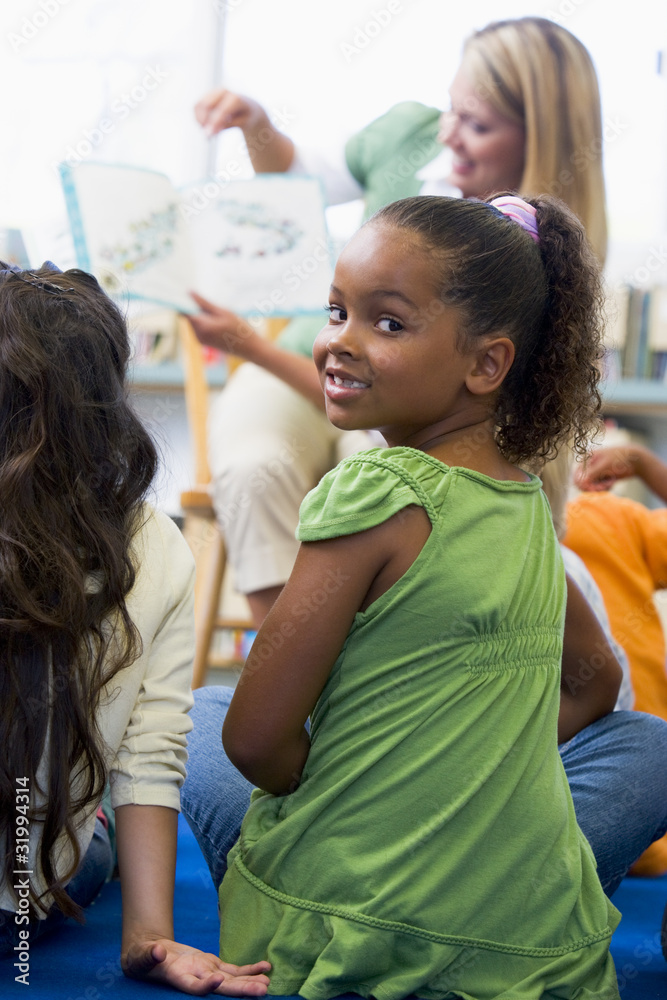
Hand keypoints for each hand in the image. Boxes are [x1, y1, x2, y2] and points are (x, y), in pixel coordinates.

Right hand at [123, 937, 270, 995]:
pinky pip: (233, 969)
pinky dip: (249, 969)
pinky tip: (265, 968)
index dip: (206, 986)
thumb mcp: (141, 955)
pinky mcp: (211, 965)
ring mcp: (206, 972)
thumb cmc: (142, 958)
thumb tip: (157, 952)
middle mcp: (196, 979)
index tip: (219, 979)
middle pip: (221, 987)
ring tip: (267, 984)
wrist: (151, 955)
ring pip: (231, 980)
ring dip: (250, 982)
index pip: (194, 987)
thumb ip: (148, 955)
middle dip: (241, 990)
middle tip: (262, 991)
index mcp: (178, 979)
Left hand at [187, 292, 258, 358]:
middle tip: (213, 305)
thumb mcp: (223, 312)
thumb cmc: (240, 329)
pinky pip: (200, 327)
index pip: (184, 311)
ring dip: (202, 315)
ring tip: (220, 316)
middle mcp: (198, 335)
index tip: (186, 292)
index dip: (183, 301)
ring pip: (195, 321)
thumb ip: (204, 303)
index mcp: (202, 327)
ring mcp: (200, 340)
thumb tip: (189, 292)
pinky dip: (206, 322)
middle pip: (189, 316)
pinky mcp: (204, 342)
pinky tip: (220, 323)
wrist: (250, 349)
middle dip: (197, 308)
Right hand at [195, 89, 267, 138]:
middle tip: (208, 136)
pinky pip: (197, 106)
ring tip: (208, 132)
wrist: (249, 107)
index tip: (209, 136)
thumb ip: (228, 125)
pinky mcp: (207, 95)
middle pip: (206, 104)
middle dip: (203, 121)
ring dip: (199, 121)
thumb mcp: (243, 123)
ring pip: (199, 105)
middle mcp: (223, 91)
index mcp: (236, 98)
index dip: (214, 123)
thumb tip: (210, 131)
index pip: (222, 110)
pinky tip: (206, 126)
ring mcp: (214, 91)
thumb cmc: (247, 116)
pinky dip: (198, 118)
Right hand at [574, 445, 638, 491]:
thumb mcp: (604, 465)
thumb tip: (580, 483)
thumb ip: (591, 474)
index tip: (593, 489)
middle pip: (584, 483)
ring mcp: (596, 472)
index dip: (583, 485)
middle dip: (594, 487)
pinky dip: (605, 487)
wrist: (636, 459)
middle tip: (605, 486)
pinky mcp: (603, 477)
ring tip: (611, 482)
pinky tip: (612, 481)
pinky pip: (599, 487)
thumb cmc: (620, 458)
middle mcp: (589, 466)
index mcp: (586, 459)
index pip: (577, 476)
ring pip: (592, 487)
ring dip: (601, 487)